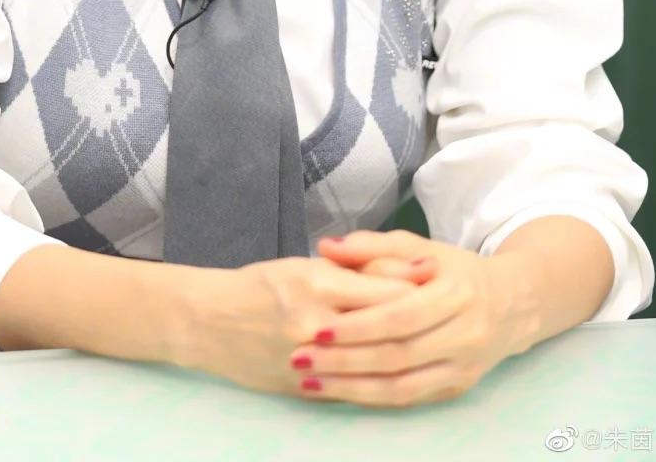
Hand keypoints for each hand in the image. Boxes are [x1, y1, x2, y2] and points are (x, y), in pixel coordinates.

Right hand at [181, 254, 427, 400]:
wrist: (208, 321)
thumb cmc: (258, 284)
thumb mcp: (304, 266)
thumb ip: (351, 273)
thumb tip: (409, 274)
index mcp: (316, 283)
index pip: (382, 289)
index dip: (415, 287)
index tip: (440, 281)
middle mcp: (316, 323)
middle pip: (385, 328)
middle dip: (420, 324)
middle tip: (446, 318)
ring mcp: (311, 360)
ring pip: (373, 365)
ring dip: (405, 358)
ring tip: (430, 348)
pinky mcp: (304, 388)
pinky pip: (353, 389)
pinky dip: (379, 383)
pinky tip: (400, 376)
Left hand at [284, 228, 519, 407]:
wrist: (511, 303)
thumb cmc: (454, 270)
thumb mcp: (418, 247)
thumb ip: (370, 246)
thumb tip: (325, 246)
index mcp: (455, 294)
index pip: (400, 316)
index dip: (359, 326)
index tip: (318, 329)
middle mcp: (464, 335)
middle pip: (398, 356)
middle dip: (346, 361)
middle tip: (302, 360)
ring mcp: (463, 367)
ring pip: (402, 387)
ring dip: (353, 389)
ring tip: (310, 383)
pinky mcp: (458, 388)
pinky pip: (410, 399)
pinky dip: (372, 399)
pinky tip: (340, 392)